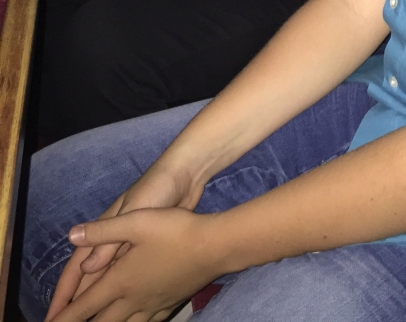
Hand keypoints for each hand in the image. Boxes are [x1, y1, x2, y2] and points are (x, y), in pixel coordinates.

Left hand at [46, 208, 222, 321]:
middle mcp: (133, 298)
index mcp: (120, 280)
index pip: (84, 305)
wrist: (214, 246)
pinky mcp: (169, 303)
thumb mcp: (136, 221)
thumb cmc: (175, 230)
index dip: (64, 317)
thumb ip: (103, 231)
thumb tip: (72, 235)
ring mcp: (152, 304)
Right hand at [48, 164, 205, 319]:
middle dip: (77, 303)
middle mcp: (112, 240)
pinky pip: (128, 276)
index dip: (64, 293)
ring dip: (99, 301)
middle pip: (89, 278)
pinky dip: (121, 292)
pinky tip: (126, 308)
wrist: (186, 174)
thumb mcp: (133, 213)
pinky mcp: (148, 248)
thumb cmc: (157, 188)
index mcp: (104, 230)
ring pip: (107, 280)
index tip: (53, 318)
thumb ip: (110, 239)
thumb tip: (84, 268)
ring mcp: (130, 245)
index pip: (76, 268)